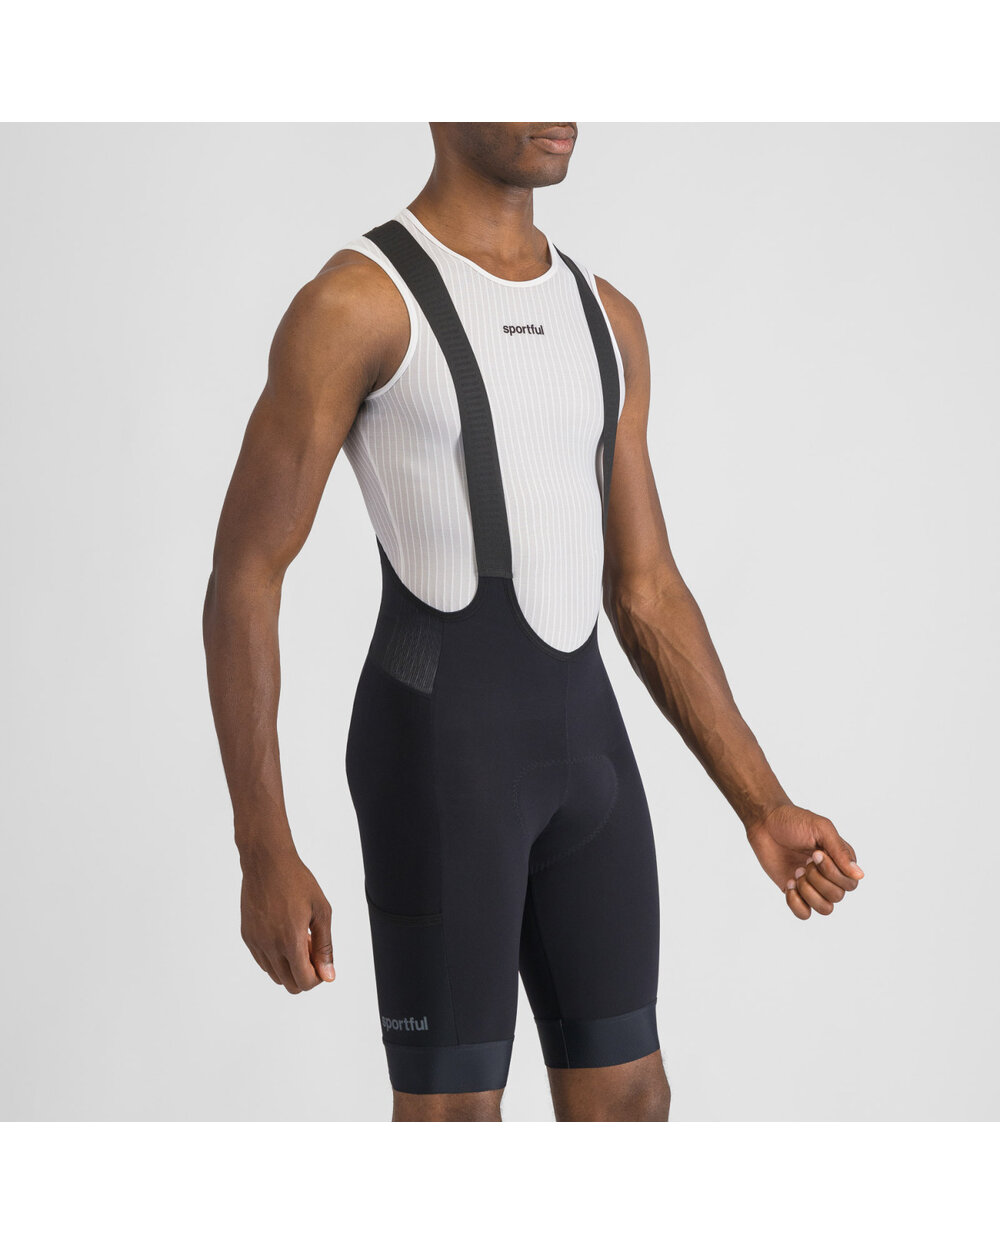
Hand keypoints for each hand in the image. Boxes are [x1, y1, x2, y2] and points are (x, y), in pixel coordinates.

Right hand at [240, 845, 334, 991]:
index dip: (318, 978)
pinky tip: (284, 936)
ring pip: (275, 976)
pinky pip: (262, 962)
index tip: (322, 963)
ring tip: (299, 940)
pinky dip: (276, 958)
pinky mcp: (247, 936)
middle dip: (305, 974)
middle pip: (289, 984)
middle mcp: (269, 946)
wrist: (267, 862)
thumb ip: (325, 946)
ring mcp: (255, 942)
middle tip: (312, 949)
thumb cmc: (297, 882)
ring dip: (290, 967)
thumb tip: (328, 975)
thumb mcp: (321, 911)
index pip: (304, 982)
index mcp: (290, 940)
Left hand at [745, 803, 863, 919]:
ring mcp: (813, 886)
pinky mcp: (796, 892)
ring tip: (796, 873)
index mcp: (842, 861)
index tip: (815, 853)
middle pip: (837, 896)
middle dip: (817, 880)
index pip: (850, 883)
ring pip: (825, 909)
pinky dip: (796, 903)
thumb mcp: (821, 829)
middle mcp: (831, 876)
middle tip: (804, 862)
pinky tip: (789, 884)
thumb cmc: (795, 821)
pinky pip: (804, 914)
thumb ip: (840, 851)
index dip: (832, 873)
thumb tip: (859, 876)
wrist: (765, 823)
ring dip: (808, 892)